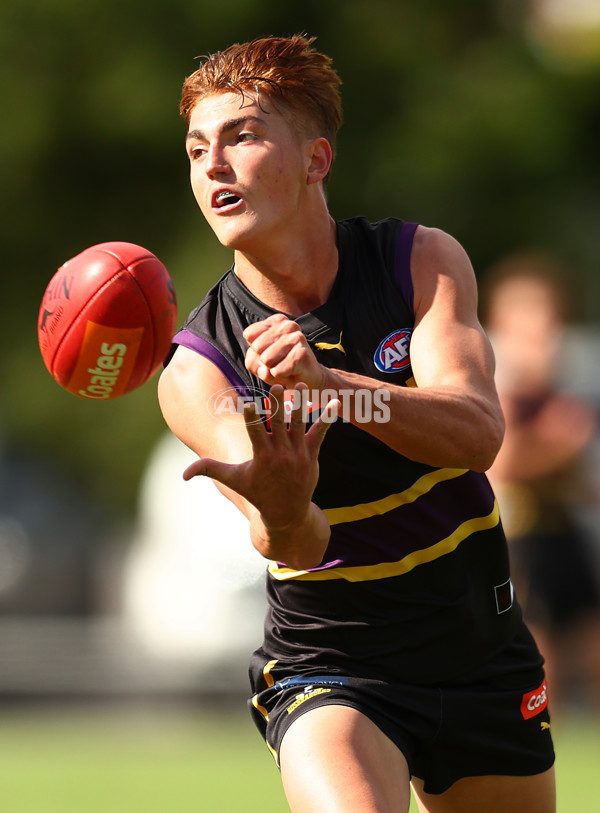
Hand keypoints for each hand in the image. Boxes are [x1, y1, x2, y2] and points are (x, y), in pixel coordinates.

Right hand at [183, 383, 338, 534]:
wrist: (286, 513)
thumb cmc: (257, 492)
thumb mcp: (234, 481)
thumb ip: (210, 470)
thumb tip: (183, 474)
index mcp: (262, 457)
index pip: (256, 434)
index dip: (254, 418)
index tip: (252, 403)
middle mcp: (281, 454)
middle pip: (280, 425)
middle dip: (279, 405)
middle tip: (278, 386)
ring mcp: (298, 454)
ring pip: (300, 425)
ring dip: (301, 405)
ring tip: (301, 386)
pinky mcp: (312, 454)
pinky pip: (321, 433)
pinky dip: (328, 418)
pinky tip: (335, 402)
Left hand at [243, 313, 325, 389]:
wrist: (309, 377)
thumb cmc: (281, 365)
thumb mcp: (260, 361)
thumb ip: (252, 362)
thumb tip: (265, 371)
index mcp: (276, 321)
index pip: (249, 334)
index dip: (255, 349)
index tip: (270, 351)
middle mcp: (287, 325)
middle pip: (256, 347)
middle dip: (264, 361)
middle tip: (278, 362)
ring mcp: (296, 338)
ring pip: (266, 360)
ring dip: (273, 371)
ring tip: (284, 367)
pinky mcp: (301, 355)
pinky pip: (276, 372)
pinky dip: (281, 377)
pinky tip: (291, 373)